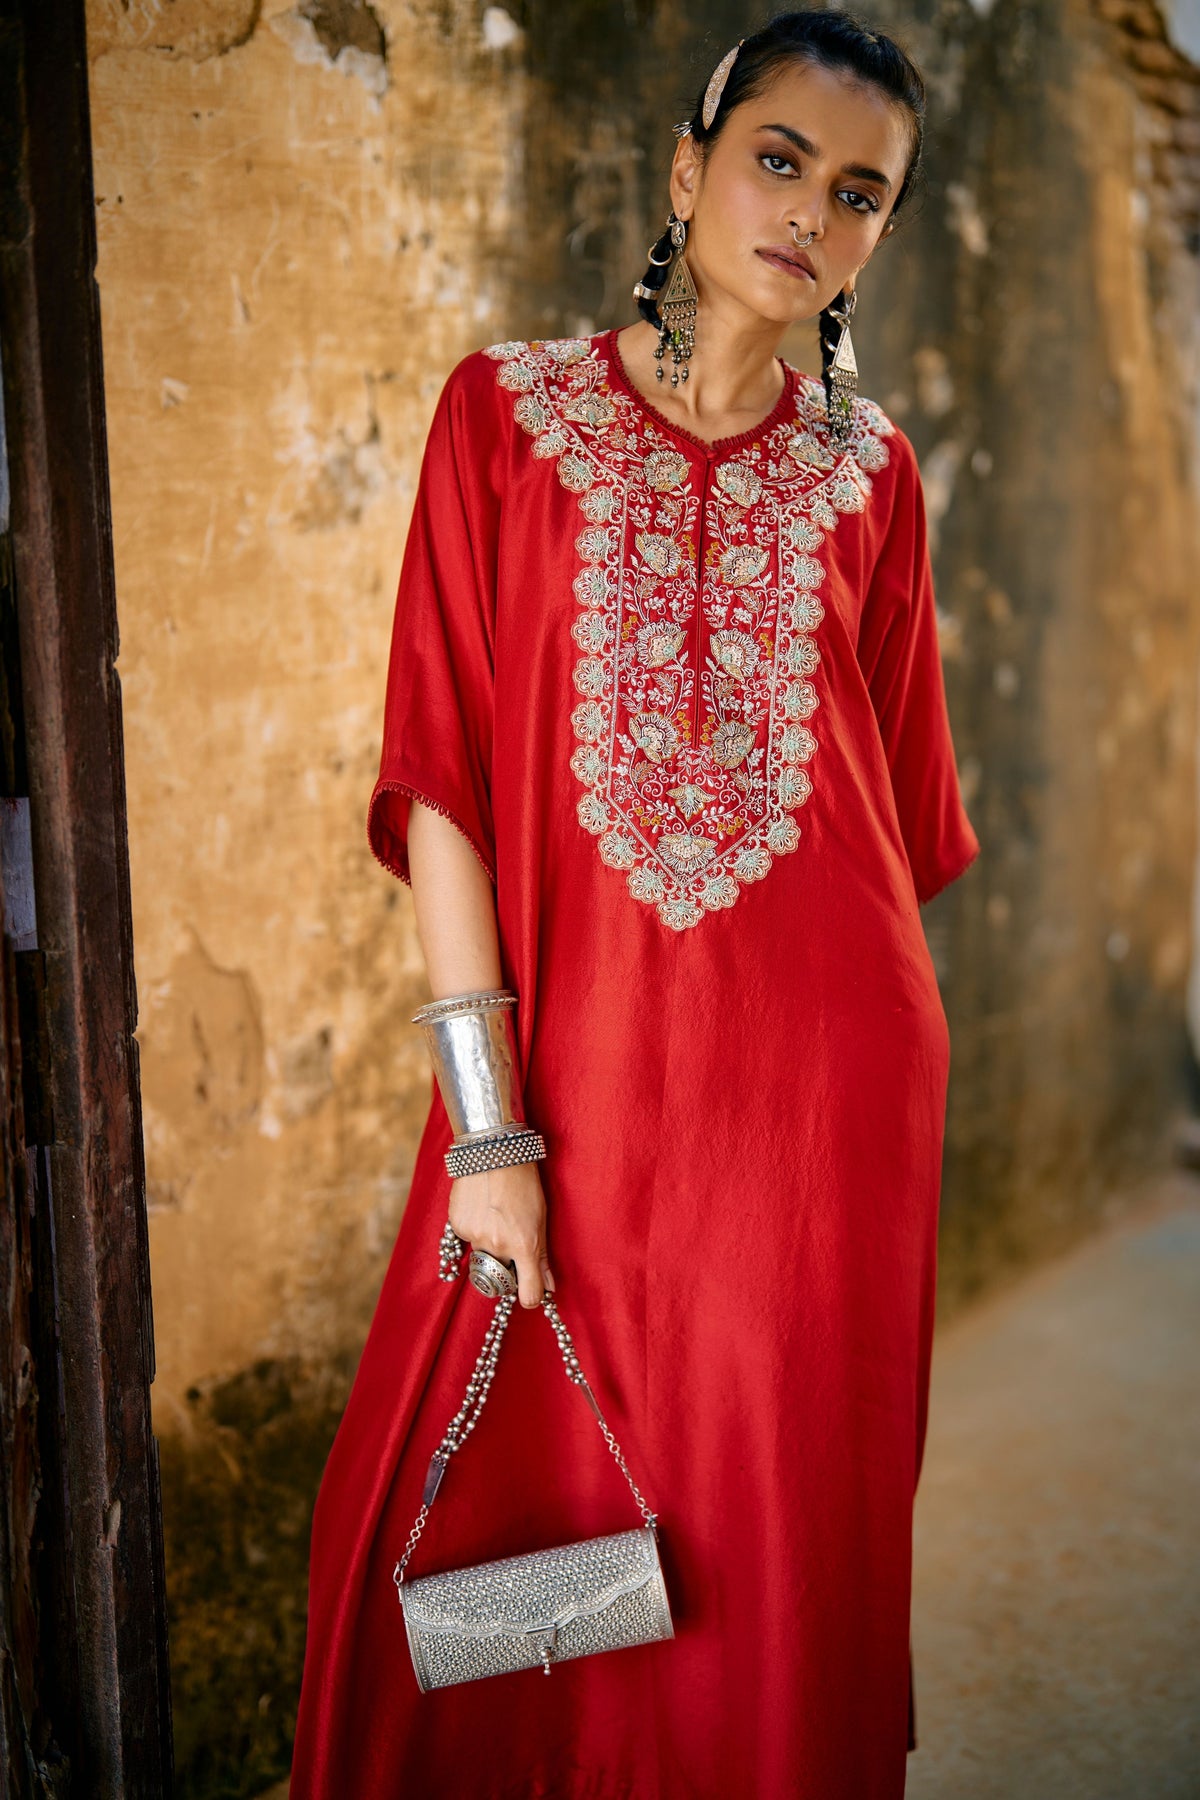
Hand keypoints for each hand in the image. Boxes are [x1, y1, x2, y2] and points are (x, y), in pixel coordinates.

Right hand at [448, 1161, 554, 1308]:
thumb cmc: (524, 1181)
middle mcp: (497, 1246)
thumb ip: (542, 1257)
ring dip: (490, 1245)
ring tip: (496, 1215)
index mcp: (524, 1245)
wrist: (493, 1150)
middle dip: (507, 1267)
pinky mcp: (457, 1226)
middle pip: (502, 1277)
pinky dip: (474, 1230)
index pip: (528, 1295)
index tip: (531, 1293)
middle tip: (513, 1241)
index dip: (531, 1297)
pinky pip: (466, 1241)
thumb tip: (549, 1287)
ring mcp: (475, 1236)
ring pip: (482, 1257)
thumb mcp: (540, 1217)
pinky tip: (481, 1208)